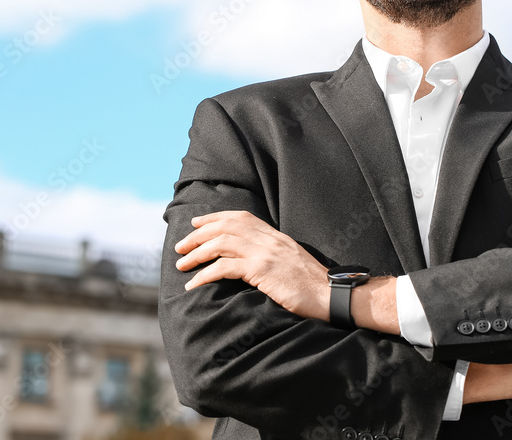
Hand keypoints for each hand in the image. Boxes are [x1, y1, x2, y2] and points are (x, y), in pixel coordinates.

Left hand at [174, 210, 329, 321]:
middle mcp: (269, 240)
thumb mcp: (292, 262)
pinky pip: (225, 267)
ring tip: (181, 265)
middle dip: (198, 235)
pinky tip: (194, 284)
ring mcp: (266, 253)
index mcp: (276, 236)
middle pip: (225, 227)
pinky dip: (205, 274)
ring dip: (197, 254)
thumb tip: (253, 260)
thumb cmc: (313, 285)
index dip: (215, 218)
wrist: (331, 295)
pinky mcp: (263, 270)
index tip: (197, 223)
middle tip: (180, 247)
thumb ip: (273, 255)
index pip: (240, 217)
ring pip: (221, 243)